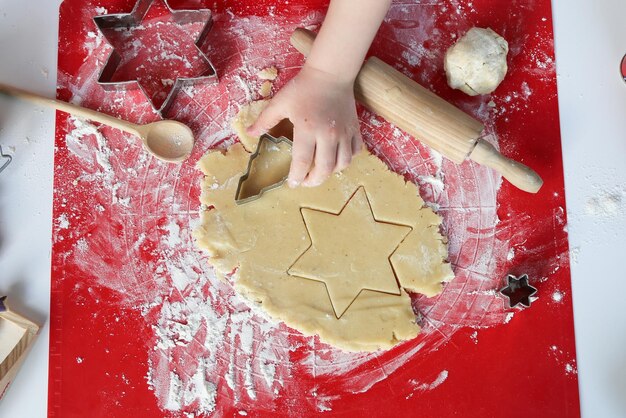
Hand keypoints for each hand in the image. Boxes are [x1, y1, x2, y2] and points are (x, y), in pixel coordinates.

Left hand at [247, 65, 362, 187]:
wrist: (330, 74)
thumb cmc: (303, 88)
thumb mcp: (280, 102)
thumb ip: (265, 120)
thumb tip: (250, 134)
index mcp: (307, 129)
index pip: (302, 162)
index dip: (296, 177)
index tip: (292, 183)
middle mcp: (327, 134)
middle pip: (324, 169)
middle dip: (313, 181)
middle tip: (305, 182)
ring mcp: (343, 133)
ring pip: (342, 164)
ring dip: (331, 173)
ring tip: (320, 172)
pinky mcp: (354, 129)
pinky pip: (355, 151)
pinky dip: (346, 159)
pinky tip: (337, 158)